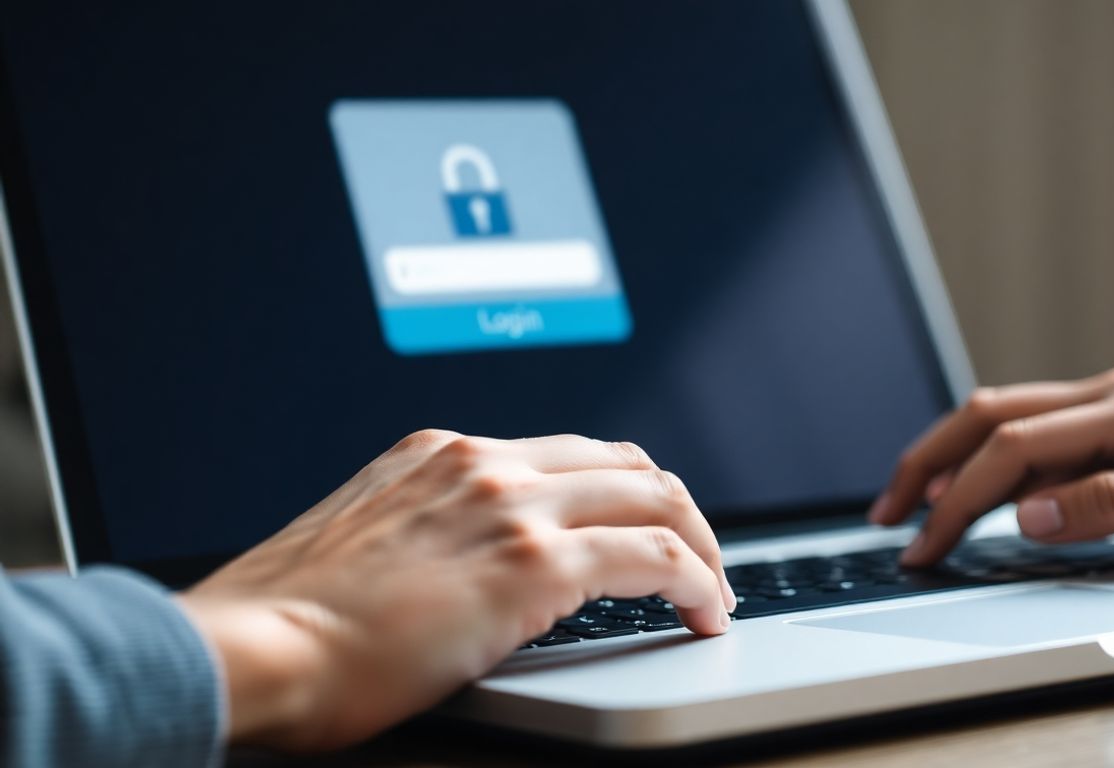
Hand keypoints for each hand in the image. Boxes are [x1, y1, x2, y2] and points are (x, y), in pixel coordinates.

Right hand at [177, 430, 734, 750]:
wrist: (250, 647)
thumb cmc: (287, 619)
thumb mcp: (362, 541)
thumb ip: (426, 530)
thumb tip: (470, 565)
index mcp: (441, 453)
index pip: (567, 453)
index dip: (621, 491)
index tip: (642, 528)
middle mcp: (483, 462)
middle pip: (624, 462)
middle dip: (673, 509)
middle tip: (697, 558)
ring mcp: (511, 505)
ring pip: (654, 497)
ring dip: (699, 544)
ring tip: (713, 591)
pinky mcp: (534, 564)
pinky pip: (654, 557)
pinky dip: (696, 581)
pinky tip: (704, 613)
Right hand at [870, 367, 1113, 565]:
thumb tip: (1028, 514)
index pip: (1012, 446)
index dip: (957, 496)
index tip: (923, 543)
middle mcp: (1111, 397)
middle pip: (987, 416)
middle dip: (927, 463)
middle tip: (886, 513)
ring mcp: (1113, 411)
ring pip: (1003, 424)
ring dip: (950, 462)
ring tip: (911, 506)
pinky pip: (1033, 442)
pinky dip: (988, 468)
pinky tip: (976, 496)